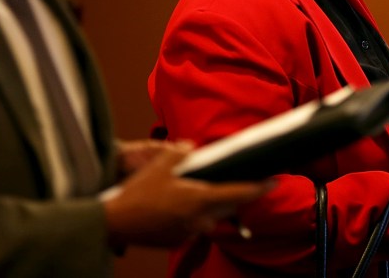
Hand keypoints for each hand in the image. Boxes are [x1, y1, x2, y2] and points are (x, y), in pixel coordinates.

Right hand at [103, 140, 272, 247]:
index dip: (259, 188)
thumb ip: (181, 152)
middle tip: (230, 182)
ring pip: (209, 217)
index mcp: (200, 200)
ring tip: (193, 192)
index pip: (239, 194)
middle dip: (231, 195)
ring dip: (208, 205)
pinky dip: (191, 215)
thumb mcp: (160, 165)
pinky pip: (193, 225)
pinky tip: (174, 205)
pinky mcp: (177, 240)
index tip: (274, 182)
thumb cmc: (137, 194)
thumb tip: (192, 147)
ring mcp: (188, 233)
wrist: (114, 223)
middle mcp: (199, 220)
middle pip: (226, 207)